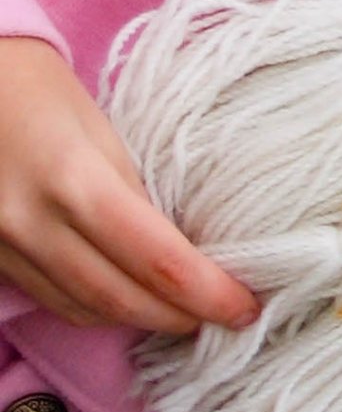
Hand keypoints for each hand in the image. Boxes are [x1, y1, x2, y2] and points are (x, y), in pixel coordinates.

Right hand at [0, 34, 259, 333]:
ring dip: (140, 321)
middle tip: (225, 318)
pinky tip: (131, 303)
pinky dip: (97, 310)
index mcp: (75, 181)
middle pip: (119, 298)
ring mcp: (4, 248)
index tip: (246, 307)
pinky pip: (52, 300)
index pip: (156, 259)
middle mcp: (34, 225)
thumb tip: (181, 244)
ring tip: (187, 314)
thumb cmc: (38, 90)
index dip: (206, 293)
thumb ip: (135, 190)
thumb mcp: (101, 130)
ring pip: (83, 310)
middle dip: (178, 317)